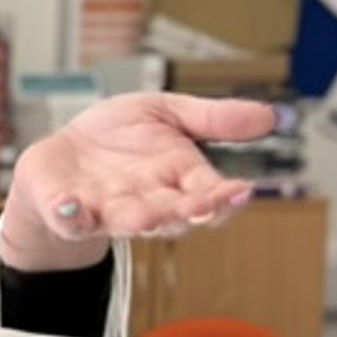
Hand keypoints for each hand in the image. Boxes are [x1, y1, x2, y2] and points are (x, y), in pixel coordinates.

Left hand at [0, 93, 280, 270]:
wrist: (65, 151)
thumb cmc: (120, 135)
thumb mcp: (167, 113)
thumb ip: (213, 119)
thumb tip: (271, 116)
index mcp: (177, 179)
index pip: (209, 193)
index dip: (225, 196)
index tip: (240, 190)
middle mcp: (147, 201)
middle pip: (173, 215)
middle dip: (185, 212)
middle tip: (199, 207)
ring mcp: (107, 210)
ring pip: (126, 222)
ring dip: (136, 220)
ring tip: (143, 215)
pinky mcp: (67, 212)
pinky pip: (69, 221)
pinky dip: (69, 217)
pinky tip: (69, 207)